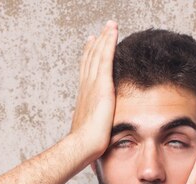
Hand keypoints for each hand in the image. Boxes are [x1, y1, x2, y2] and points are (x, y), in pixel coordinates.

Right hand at [70, 21, 117, 161]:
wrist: (82, 146)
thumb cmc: (86, 146)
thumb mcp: (92, 132)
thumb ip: (96, 128)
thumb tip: (98, 136)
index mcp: (85, 97)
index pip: (87, 73)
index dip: (89, 58)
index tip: (91, 45)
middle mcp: (86, 87)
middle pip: (91, 60)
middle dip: (96, 44)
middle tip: (101, 31)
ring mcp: (93, 85)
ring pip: (98, 55)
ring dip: (104, 38)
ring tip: (110, 26)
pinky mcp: (102, 85)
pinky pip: (105, 58)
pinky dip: (108, 42)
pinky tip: (112, 32)